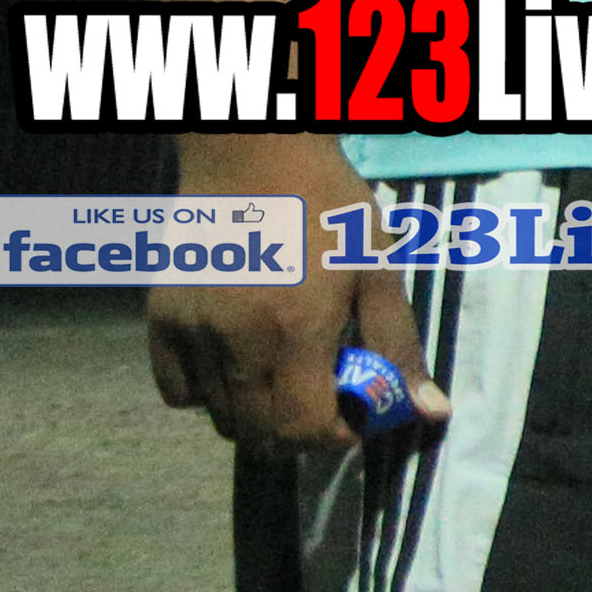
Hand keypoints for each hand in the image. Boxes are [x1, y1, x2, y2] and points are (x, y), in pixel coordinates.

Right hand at [145, 126, 416, 454]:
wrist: (252, 153)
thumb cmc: (326, 205)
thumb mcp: (375, 270)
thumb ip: (397, 346)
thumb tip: (431, 411)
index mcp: (296, 330)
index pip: (304, 428)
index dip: (334, 438)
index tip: (355, 420)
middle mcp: (236, 342)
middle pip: (259, 435)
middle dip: (300, 436)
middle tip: (325, 405)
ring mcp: (190, 333)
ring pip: (219, 417)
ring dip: (258, 419)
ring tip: (287, 382)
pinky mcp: (160, 320)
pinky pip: (177, 391)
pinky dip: (208, 396)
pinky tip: (239, 366)